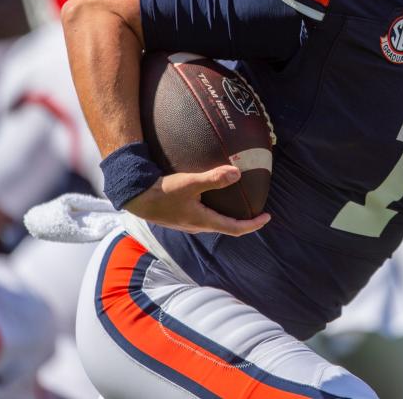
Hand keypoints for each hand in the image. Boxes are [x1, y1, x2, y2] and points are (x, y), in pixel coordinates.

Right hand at [123, 165, 270, 236]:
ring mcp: (188, 223)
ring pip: (215, 222)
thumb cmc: (162, 192)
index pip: (235, 228)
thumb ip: (213, 178)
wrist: (135, 198)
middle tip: (256, 209)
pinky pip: (205, 216)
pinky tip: (214, 196)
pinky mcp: (181, 217)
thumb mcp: (189, 183)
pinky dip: (216, 210)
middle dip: (244, 221)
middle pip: (227, 227)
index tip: (268, 217)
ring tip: (239, 202)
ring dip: (230, 216)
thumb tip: (237, 173)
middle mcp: (198, 226)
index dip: (253, 225)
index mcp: (203, 221)